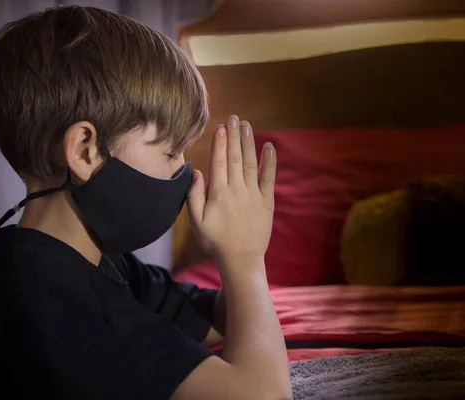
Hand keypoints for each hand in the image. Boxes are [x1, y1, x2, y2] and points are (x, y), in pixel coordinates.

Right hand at [187, 115, 275, 266]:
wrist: (241, 259)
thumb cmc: (215, 241)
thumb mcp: (196, 221)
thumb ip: (194, 196)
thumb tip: (196, 172)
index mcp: (219, 193)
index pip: (219, 161)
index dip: (220, 142)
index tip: (221, 126)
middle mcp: (237, 189)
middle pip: (236, 157)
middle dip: (234, 136)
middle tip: (234, 118)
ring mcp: (254, 194)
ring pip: (252, 163)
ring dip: (249, 142)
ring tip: (247, 125)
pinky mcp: (267, 202)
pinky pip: (269, 177)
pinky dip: (270, 161)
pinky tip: (269, 146)